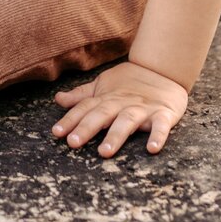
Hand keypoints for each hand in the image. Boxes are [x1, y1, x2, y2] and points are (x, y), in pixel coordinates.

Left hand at [52, 60, 188, 158]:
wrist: (164, 69)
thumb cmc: (130, 83)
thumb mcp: (103, 86)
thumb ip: (82, 96)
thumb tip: (58, 99)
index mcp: (106, 98)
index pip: (85, 108)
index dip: (70, 119)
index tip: (56, 133)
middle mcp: (122, 103)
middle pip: (102, 115)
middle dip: (87, 128)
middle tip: (73, 142)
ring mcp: (143, 109)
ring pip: (127, 121)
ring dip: (115, 136)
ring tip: (104, 152)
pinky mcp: (163, 114)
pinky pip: (161, 126)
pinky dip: (158, 136)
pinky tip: (152, 148)